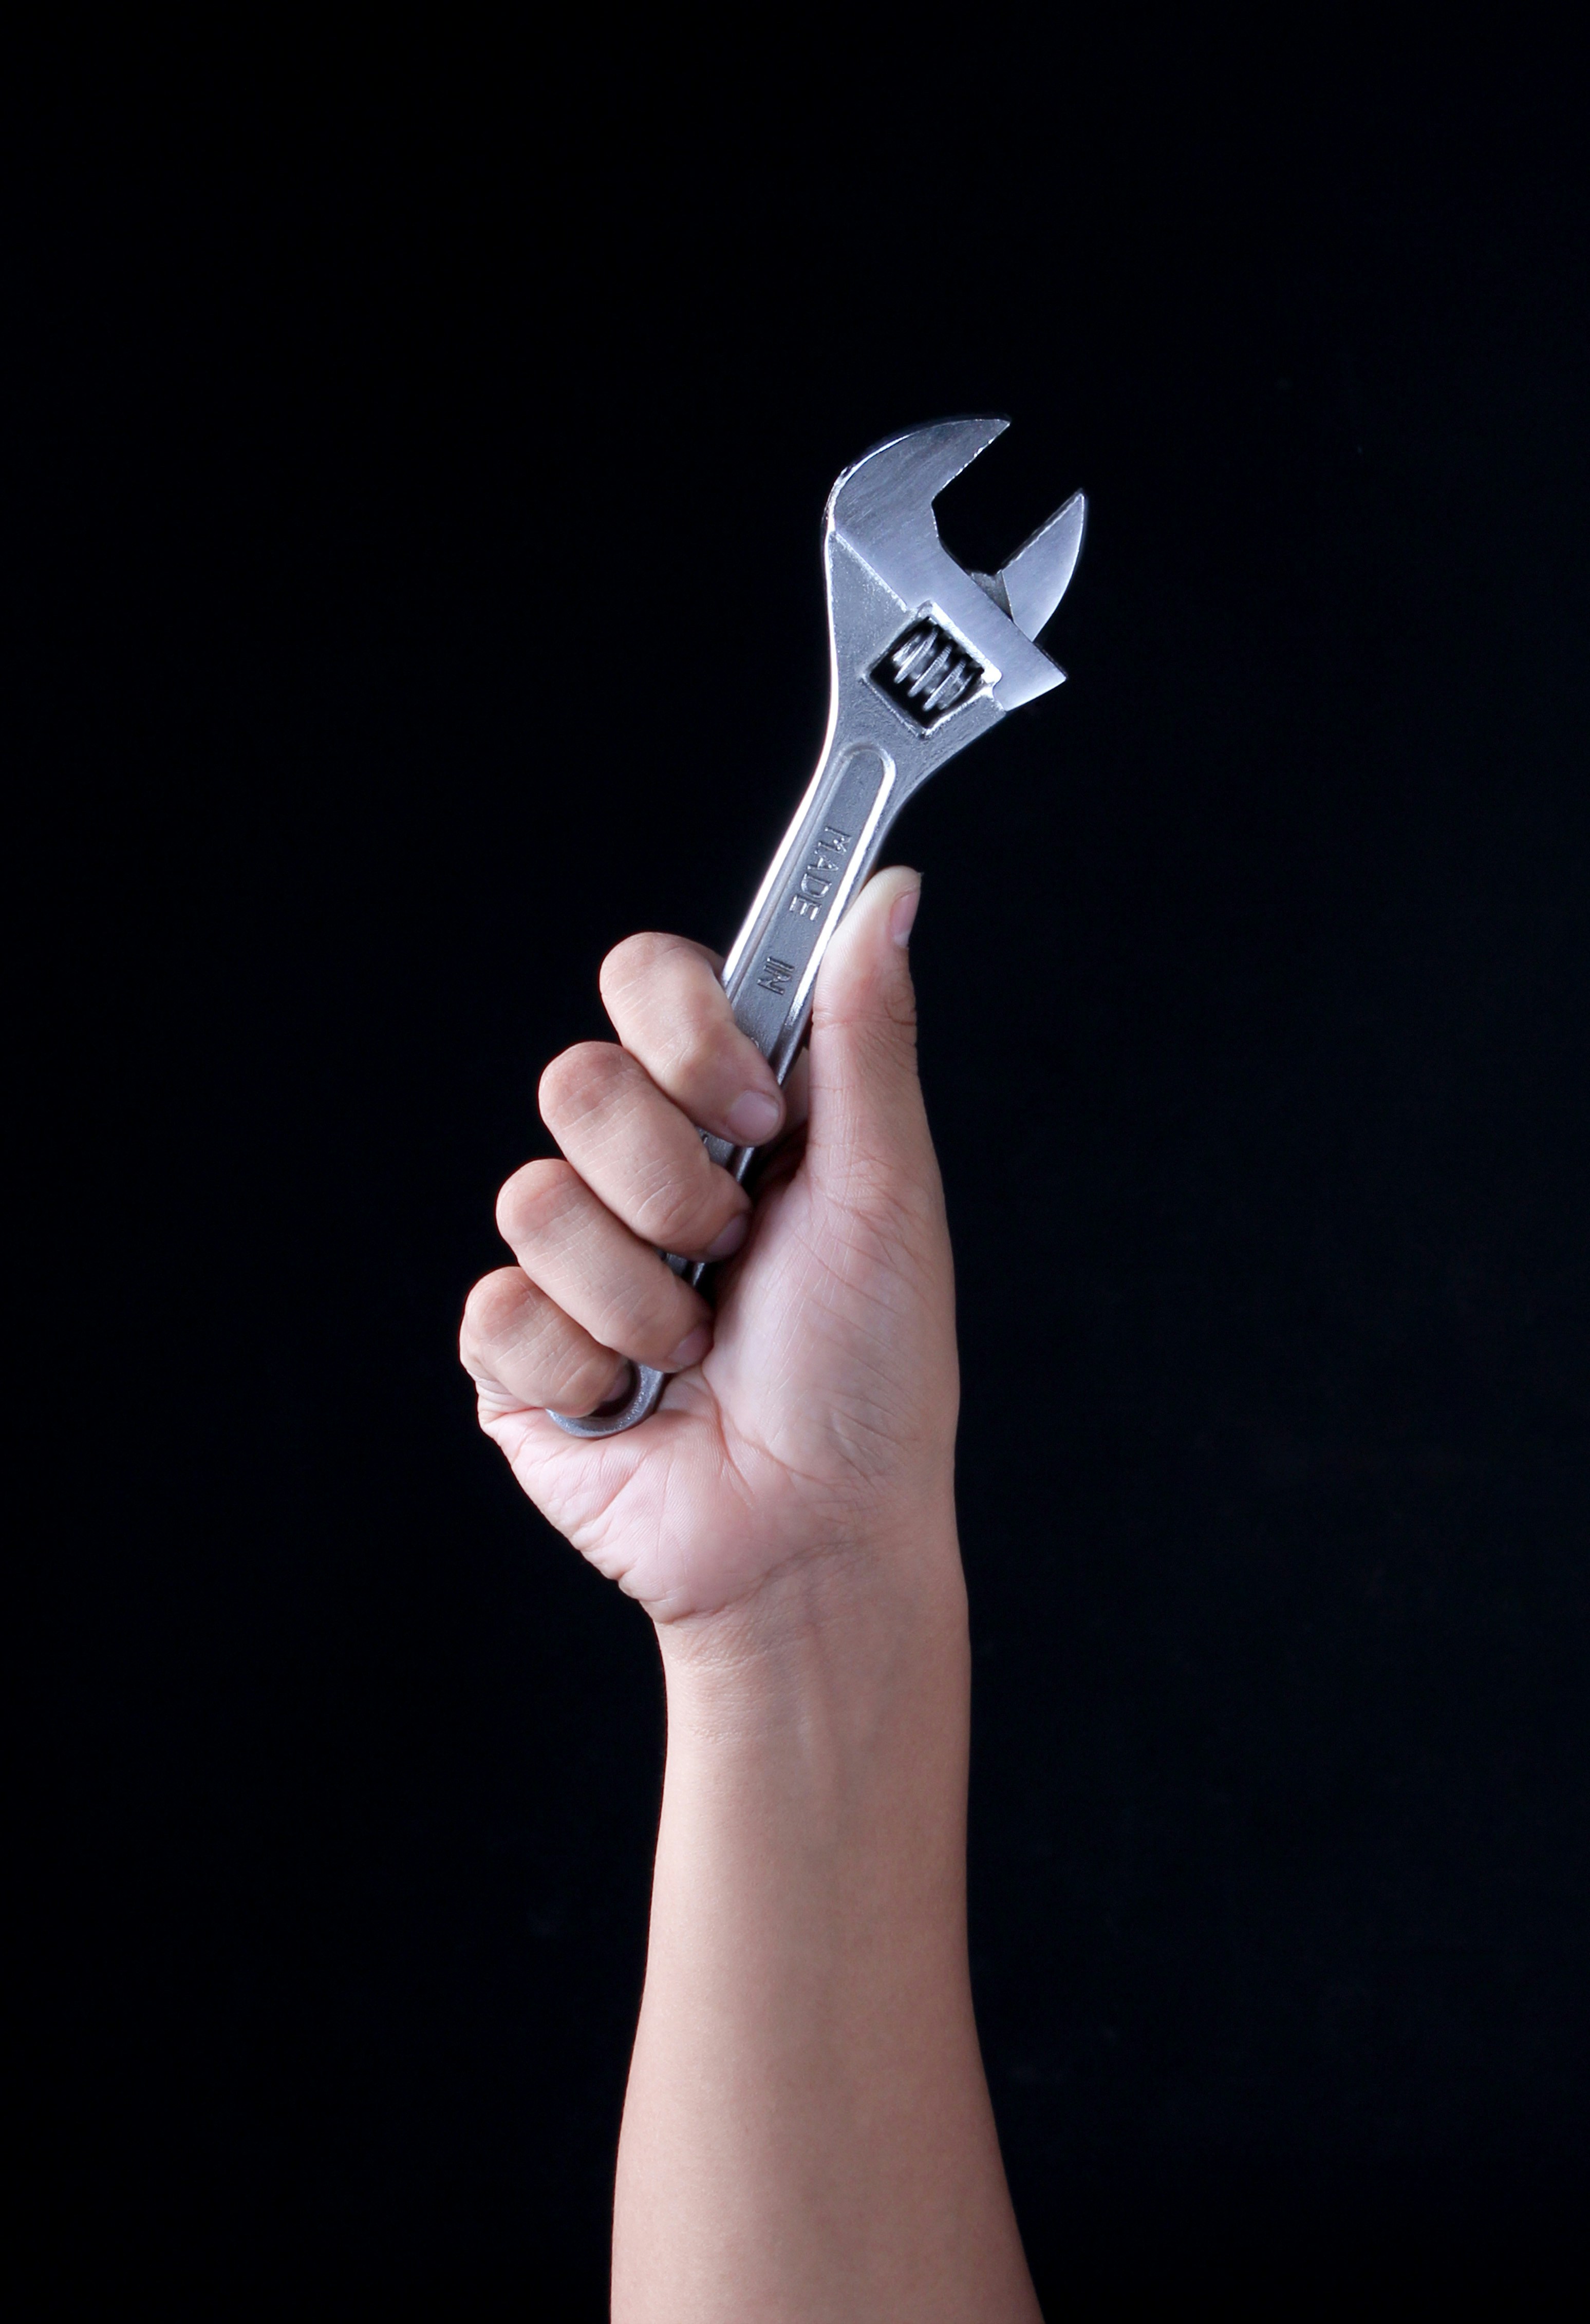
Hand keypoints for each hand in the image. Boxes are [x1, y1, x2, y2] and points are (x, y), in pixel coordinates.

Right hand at [459, 868, 959, 1624]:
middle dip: (673, 1186)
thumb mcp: (886, 1193)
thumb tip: (888, 892)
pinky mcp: (516, 1353)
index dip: (684, 1031)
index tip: (753, 1109)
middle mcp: (643, 1172)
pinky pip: (500, 1309)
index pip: (649, 983)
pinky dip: (589, 1367)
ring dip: (644, 1293)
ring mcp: (572, 1261)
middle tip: (737, 1253)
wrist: (814, 1537)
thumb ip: (864, 1036)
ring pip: (534, 1198)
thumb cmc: (872, 1375)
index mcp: (729, 1116)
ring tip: (700, 1347)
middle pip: (576, 1079)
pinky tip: (640, 1400)